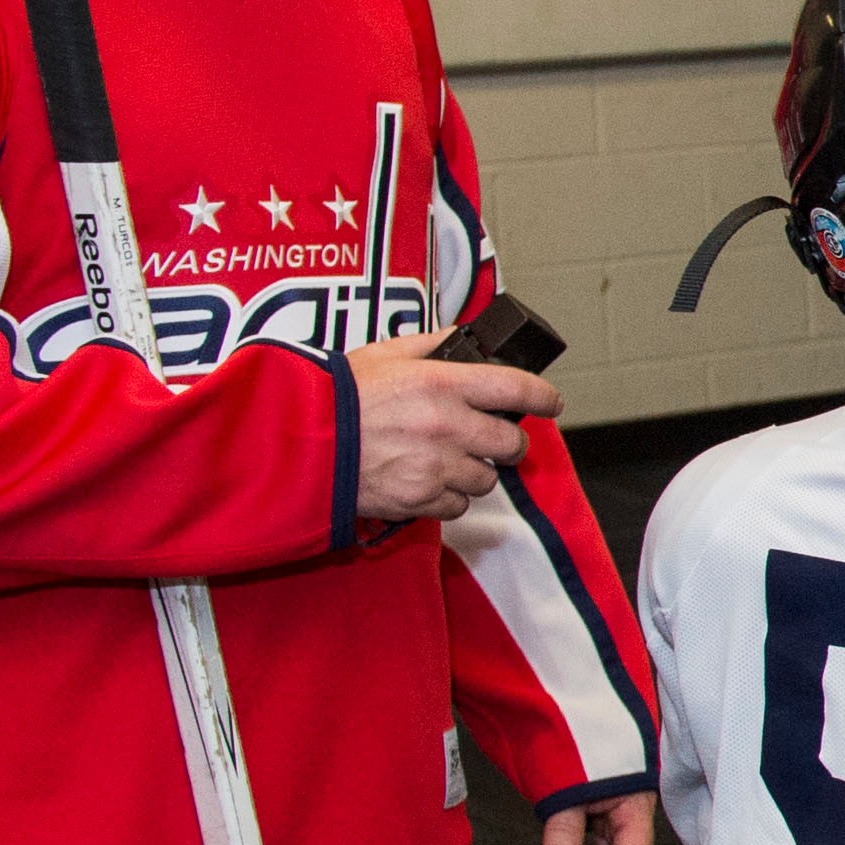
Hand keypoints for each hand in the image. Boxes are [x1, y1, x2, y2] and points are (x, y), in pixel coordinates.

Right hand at [349, 336, 544, 524]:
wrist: (293, 443)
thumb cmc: (334, 397)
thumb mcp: (383, 355)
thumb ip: (430, 346)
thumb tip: (464, 339)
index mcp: (441, 384)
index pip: (517, 388)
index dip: (543, 396)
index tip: (551, 402)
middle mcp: (446, 426)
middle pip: (512, 443)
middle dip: (508, 441)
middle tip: (493, 437)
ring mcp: (435, 467)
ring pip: (486, 478)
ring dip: (475, 471)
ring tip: (447, 459)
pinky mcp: (419, 500)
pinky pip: (457, 505)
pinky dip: (448, 497)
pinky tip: (427, 480)